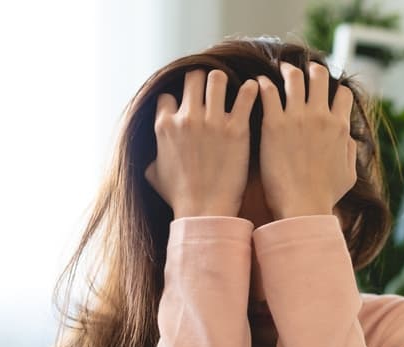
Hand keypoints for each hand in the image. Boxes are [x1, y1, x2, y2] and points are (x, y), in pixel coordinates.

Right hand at [144, 69, 258, 218]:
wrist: (204, 211)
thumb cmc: (179, 197)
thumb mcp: (154, 175)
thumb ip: (152, 156)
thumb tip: (151, 156)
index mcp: (165, 125)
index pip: (168, 95)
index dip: (178, 99)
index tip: (187, 104)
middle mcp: (187, 118)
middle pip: (192, 78)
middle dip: (201, 81)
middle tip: (211, 89)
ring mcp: (212, 121)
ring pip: (216, 78)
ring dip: (223, 81)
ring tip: (231, 88)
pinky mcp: (236, 129)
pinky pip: (245, 95)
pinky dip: (250, 89)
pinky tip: (252, 91)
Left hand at [256, 61, 356, 219]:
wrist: (303, 208)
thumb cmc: (325, 197)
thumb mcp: (348, 175)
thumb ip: (350, 152)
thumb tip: (348, 138)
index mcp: (340, 127)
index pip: (342, 93)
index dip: (335, 89)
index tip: (325, 91)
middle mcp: (320, 116)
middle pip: (320, 75)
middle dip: (312, 70)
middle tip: (301, 72)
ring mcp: (297, 117)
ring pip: (294, 77)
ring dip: (287, 71)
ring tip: (279, 72)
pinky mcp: (274, 124)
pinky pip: (268, 91)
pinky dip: (264, 84)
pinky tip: (258, 86)